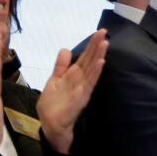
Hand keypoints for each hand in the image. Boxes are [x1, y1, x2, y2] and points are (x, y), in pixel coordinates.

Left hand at [37, 30, 108, 153]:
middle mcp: (80, 79)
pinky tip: (100, 63)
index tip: (99, 32)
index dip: (91, 45)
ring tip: (105, 43)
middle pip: (90, 59)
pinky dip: (95, 72)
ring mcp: (82, 87)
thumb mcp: (54, 80)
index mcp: (74, 74)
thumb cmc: (53, 104)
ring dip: (99, 56)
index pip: (85, 56)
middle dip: (97, 46)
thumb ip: (60, 66)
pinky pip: (90, 82)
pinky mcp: (82, 96)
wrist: (51, 123)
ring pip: (92, 69)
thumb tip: (65, 49)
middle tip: (105, 32)